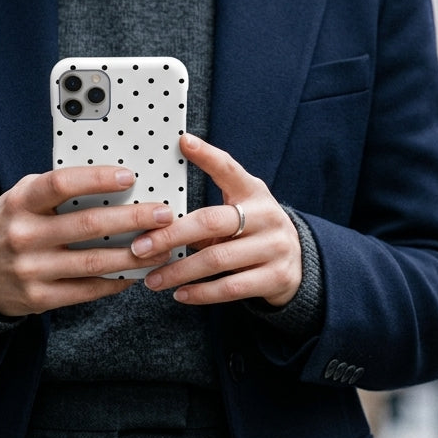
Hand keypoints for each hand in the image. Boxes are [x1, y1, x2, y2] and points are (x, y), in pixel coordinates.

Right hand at [0, 166, 174, 315]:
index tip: (130, 177)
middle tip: (163, 214)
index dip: (97, 179)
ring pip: (94, 262)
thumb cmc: (9, 227)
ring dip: (134, 255)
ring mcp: (32, 270)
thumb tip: (111, 182)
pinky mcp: (40, 298)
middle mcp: (24, 236)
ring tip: (162, 247)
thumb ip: (56, 190)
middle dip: (133, 219)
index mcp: (20, 203)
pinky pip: (88, 289)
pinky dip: (116, 280)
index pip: (61, 184)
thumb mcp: (21, 200)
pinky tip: (136, 272)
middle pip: (88, 225)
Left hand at [129, 134, 302, 307]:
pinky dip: (201, 293)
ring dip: (179, 271)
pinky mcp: (275, 277)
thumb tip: (153, 219)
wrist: (298, 266)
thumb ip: (206, 214)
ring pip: (217, 259)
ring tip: (152, 279)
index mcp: (253, 193)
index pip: (230, 169)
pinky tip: (179, 294)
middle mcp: (266, 216)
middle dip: (171, 235)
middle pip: (211, 221)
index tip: (184, 142)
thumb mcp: (238, 215)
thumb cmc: (252, 235)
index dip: (208, 156)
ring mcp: (273, 247)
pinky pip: (230, 287)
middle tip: (140, 247)